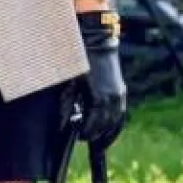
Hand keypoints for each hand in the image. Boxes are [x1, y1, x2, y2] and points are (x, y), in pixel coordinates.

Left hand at [76, 9, 126, 151]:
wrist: (97, 41)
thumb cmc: (78, 61)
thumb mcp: (68, 83)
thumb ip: (65, 105)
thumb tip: (61, 124)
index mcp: (97, 99)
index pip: (92, 127)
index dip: (83, 133)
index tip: (76, 132)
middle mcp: (111, 100)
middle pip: (104, 128)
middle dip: (94, 135)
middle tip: (83, 137)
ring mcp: (119, 96)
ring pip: (115, 124)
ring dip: (107, 134)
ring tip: (98, 141)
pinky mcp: (121, 92)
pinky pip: (121, 115)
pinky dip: (115, 125)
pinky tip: (109, 130)